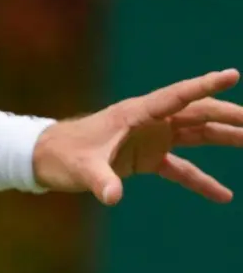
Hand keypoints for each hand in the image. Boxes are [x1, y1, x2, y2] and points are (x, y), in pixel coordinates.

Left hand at [32, 68, 242, 204]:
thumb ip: (100, 182)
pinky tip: (224, 195)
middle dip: (229, 116)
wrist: (47, 159)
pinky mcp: (148, 157)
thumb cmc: (63, 156)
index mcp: (136, 113)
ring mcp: (151, 138)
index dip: (204, 86)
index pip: (177, 97)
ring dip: (226, 138)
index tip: (232, 75)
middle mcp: (149, 122)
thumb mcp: (82, 169)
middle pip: (198, 114)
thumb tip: (113, 197)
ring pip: (198, 134)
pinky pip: (182, 168)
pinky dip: (202, 180)